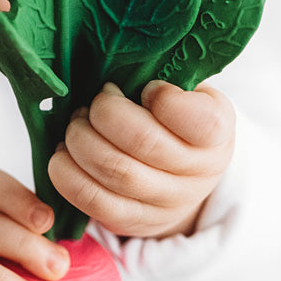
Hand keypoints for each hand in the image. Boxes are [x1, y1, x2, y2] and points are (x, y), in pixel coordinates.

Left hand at [49, 80, 234, 238]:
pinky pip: (92, 200)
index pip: (197, 119)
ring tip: (77, 124)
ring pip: (113, 170)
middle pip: (142, 141)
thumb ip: (167, 77)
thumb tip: (118, 59)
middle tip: (95, 103)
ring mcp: (166, 203)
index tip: (147, 88)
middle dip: (104, 113)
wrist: (183, 180)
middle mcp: (197, 174)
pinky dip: (67, 173)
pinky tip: (64, 153)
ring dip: (80, 139)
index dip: (161, 96)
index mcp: (217, 134)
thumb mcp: (189, 93)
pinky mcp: (132, 221)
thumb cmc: (177, 122)